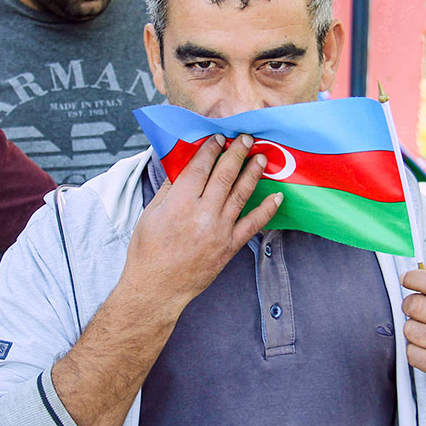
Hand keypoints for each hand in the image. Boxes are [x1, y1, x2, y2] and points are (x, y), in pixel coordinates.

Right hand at [51, 134, 281, 425]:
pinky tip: (277, 196)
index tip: (218, 138)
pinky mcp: (230, 246)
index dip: (211, 149)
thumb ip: (169, 187)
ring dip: (253, 173)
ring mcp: (219, 230)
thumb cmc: (147, 251)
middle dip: (236, 153)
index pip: (200, 166)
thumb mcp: (150, 213)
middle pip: (223, 174)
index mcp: (179, 202)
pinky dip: (267, 209)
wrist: (157, 288)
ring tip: (262, 157)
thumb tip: (182, 164)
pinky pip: (253, 224)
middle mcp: (202, 213)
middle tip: (246, 139)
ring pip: (241, 194)